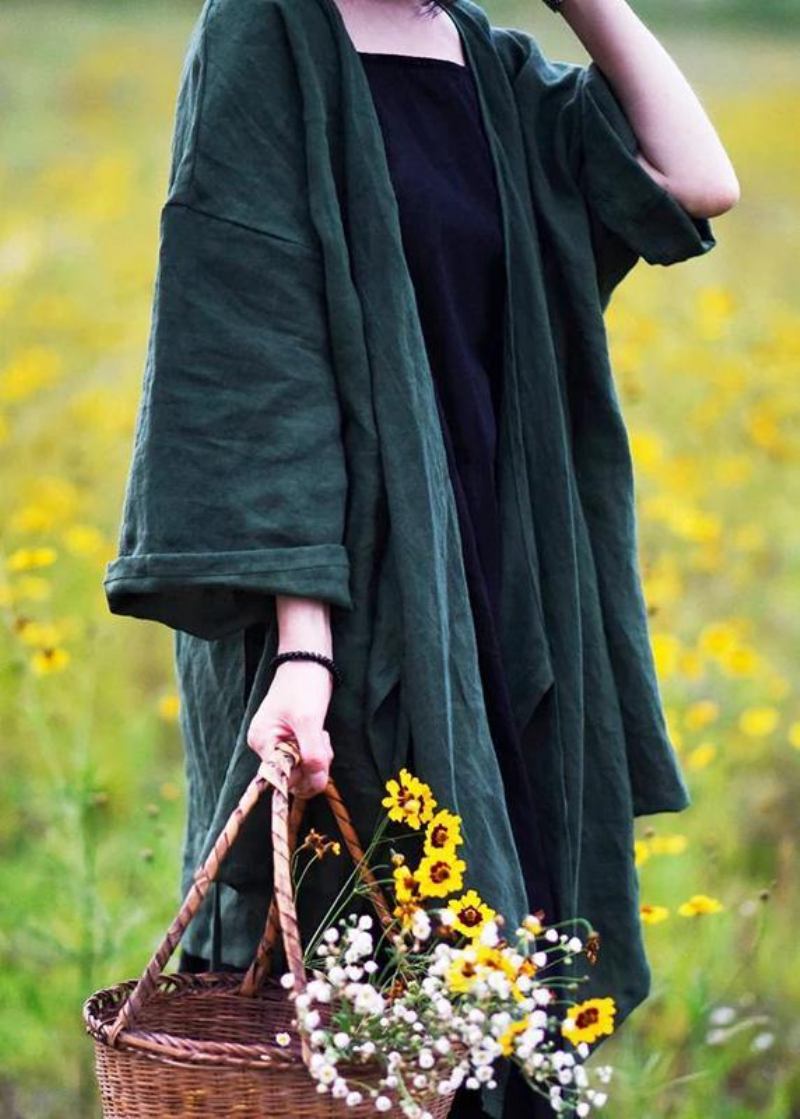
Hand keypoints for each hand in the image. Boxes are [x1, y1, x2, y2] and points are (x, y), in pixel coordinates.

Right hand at [246, 659, 333, 797]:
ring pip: (302, 766)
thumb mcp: (310, 720)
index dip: (304, 775)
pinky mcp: (289, 738)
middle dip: (313, 763)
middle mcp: (265, 744)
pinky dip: (316, 749)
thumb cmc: (304, 685)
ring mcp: (277, 741)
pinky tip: (320, 733)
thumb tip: (316, 782)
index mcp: (262, 741)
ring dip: (318, 755)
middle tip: (323, 741)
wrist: (309, 660)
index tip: (320, 760)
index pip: (282, 777)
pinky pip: (304, 755)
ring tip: (321, 733)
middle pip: (293, 774)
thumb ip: (312, 754)